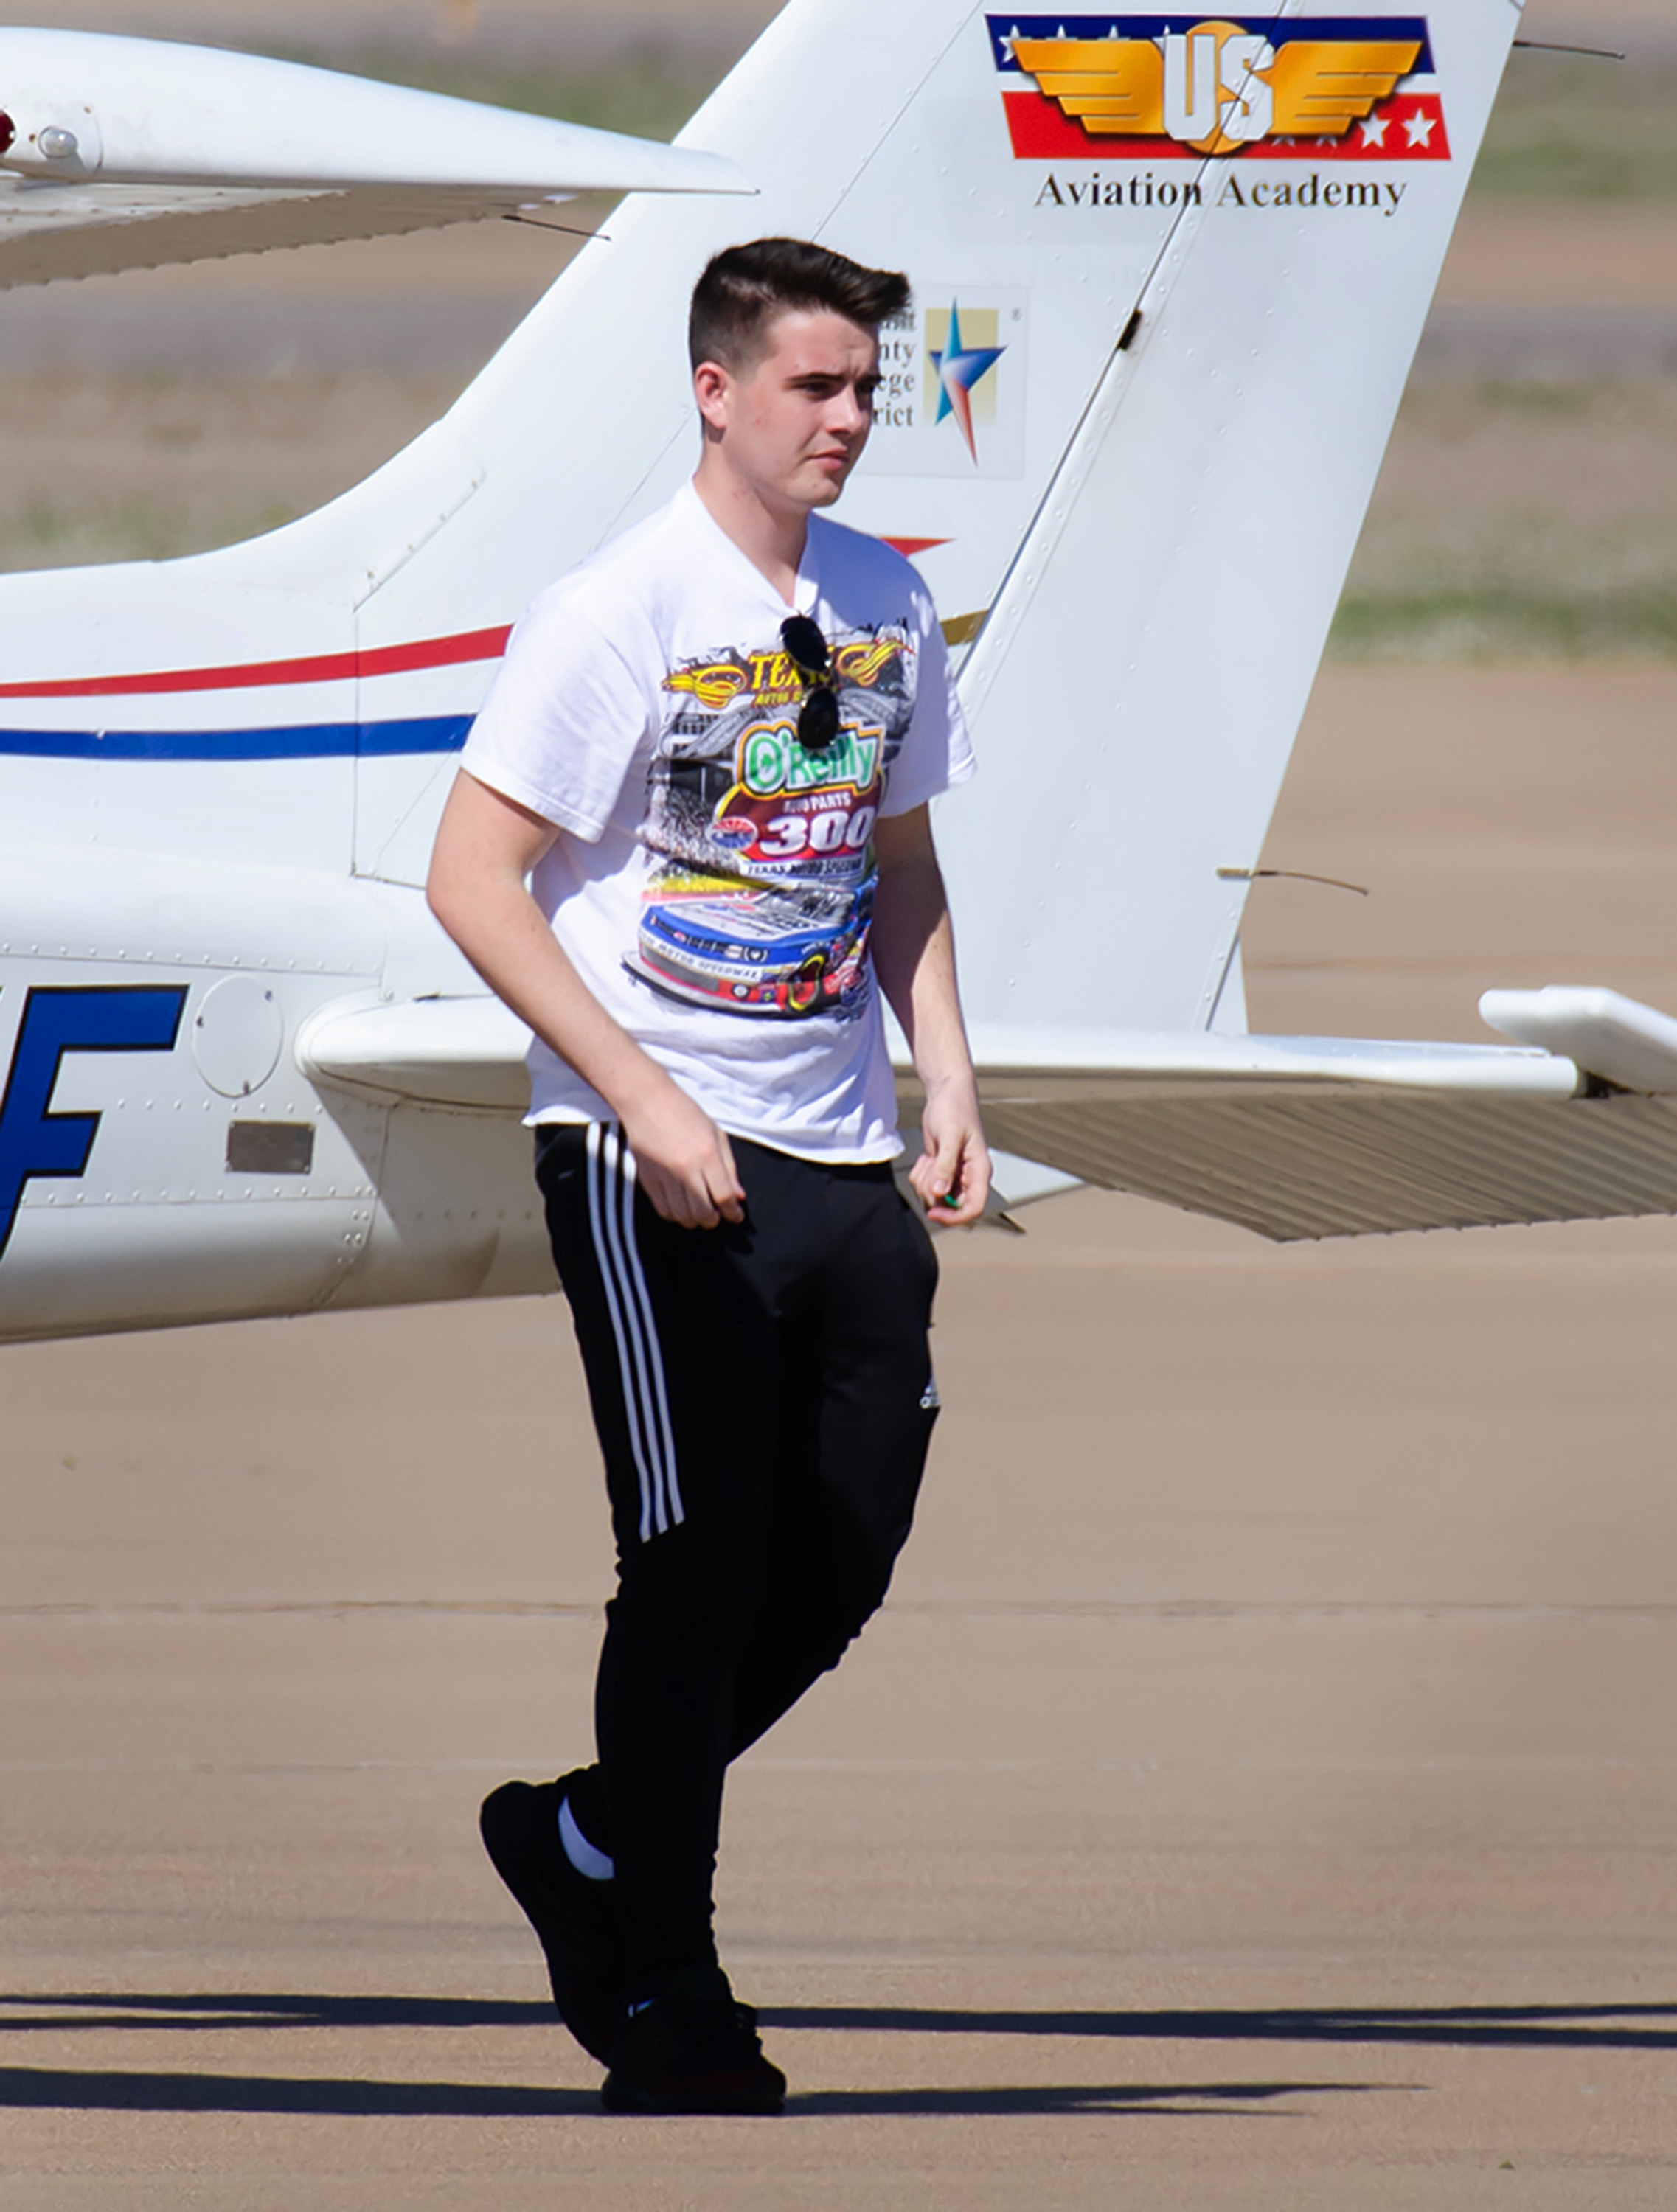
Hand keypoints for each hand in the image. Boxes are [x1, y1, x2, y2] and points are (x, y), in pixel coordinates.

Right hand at [619, 1081, 745, 1229]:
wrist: (647, 1101)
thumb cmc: (682, 1112)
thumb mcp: (716, 1135)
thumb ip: (729, 1168)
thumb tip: (738, 1195)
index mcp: (707, 1155)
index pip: (724, 1196)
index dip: (733, 1212)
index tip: (735, 1215)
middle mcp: (686, 1168)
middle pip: (704, 1213)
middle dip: (713, 1219)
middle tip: (717, 1214)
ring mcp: (665, 1176)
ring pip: (683, 1216)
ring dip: (694, 1219)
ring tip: (699, 1211)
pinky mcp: (648, 1179)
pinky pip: (663, 1210)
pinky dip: (675, 1215)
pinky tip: (681, 1207)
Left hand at [908, 1078, 989, 1227]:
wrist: (946, 1093)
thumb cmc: (955, 1109)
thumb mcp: (949, 1135)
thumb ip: (945, 1165)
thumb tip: (939, 1191)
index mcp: (979, 1170)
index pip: (975, 1207)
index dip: (955, 1216)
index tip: (934, 1212)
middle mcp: (969, 1177)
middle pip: (951, 1207)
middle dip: (932, 1195)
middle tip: (926, 1172)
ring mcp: (954, 1175)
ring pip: (936, 1198)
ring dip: (924, 1184)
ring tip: (927, 1160)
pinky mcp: (941, 1171)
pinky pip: (927, 1187)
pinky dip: (920, 1177)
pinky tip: (925, 1158)